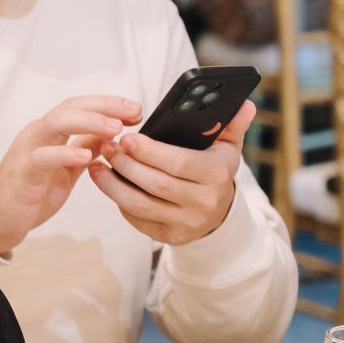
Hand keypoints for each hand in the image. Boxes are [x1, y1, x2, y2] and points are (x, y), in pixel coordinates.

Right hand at [0, 95, 142, 256]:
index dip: (108, 105)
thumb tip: (112, 135)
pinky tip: (86, 156)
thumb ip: (85, 149)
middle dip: (104, 107)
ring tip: (115, 129)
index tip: (136, 110)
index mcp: (48, 132)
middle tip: (133, 113)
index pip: (79, 106)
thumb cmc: (30, 194)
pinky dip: (65, 153)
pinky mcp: (23, 172)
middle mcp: (37, 134)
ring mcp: (27, 150)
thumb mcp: (67, 169)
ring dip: (88, 122)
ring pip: (56, 123)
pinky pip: (43, 157)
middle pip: (70, 107)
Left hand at [89, 102, 255, 244]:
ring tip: (98, 165)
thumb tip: (245, 104)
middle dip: (127, 165)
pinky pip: (138, 219)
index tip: (126, 138)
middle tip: (107, 147)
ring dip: (113, 185)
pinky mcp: (170, 237)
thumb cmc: (215, 170)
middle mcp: (204, 203)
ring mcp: (186, 223)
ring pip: (141, 205)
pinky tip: (108, 184)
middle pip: (156, 184)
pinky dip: (119, 201)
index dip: (150, 152)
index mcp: (217, 175)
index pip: (179, 163)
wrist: (219, 213)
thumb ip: (232, 124)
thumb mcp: (228, 147)